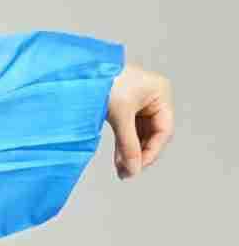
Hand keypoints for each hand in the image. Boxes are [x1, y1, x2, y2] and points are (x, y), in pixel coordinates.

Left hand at [105, 61, 173, 179]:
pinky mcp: (125, 107)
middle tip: (128, 174)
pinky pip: (129, 130)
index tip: (138, 168)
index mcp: (160, 94)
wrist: (81, 72)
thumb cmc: (104, 83)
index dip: (152, 151)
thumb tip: (133, 170)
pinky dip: (123, 144)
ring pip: (140, 134)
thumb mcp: (120, 115)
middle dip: (140, 154)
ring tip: (121, 171)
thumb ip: (128, 144)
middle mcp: (153, 98)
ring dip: (130, 152)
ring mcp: (140, 102)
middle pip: (153, 133)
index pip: (163, 130)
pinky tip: (118, 160)